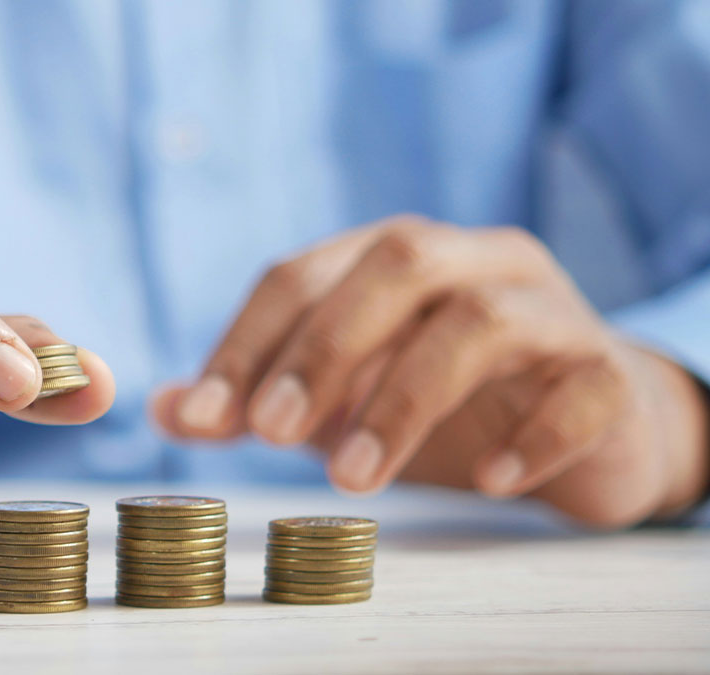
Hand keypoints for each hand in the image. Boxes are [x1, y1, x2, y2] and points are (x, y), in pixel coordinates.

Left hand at [153, 217, 706, 526]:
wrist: (589, 423)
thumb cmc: (446, 401)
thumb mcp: (340, 398)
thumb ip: (256, 398)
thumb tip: (163, 409)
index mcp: (393, 258)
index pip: (302, 273)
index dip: (246, 341)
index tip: (202, 416)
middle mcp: (472, 262)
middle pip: (395, 264)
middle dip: (323, 348)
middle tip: (271, 434)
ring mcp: (549, 310)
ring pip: (481, 320)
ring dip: (404, 399)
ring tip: (354, 479)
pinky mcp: (609, 372)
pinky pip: (581, 389)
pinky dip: (532, 435)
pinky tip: (488, 481)